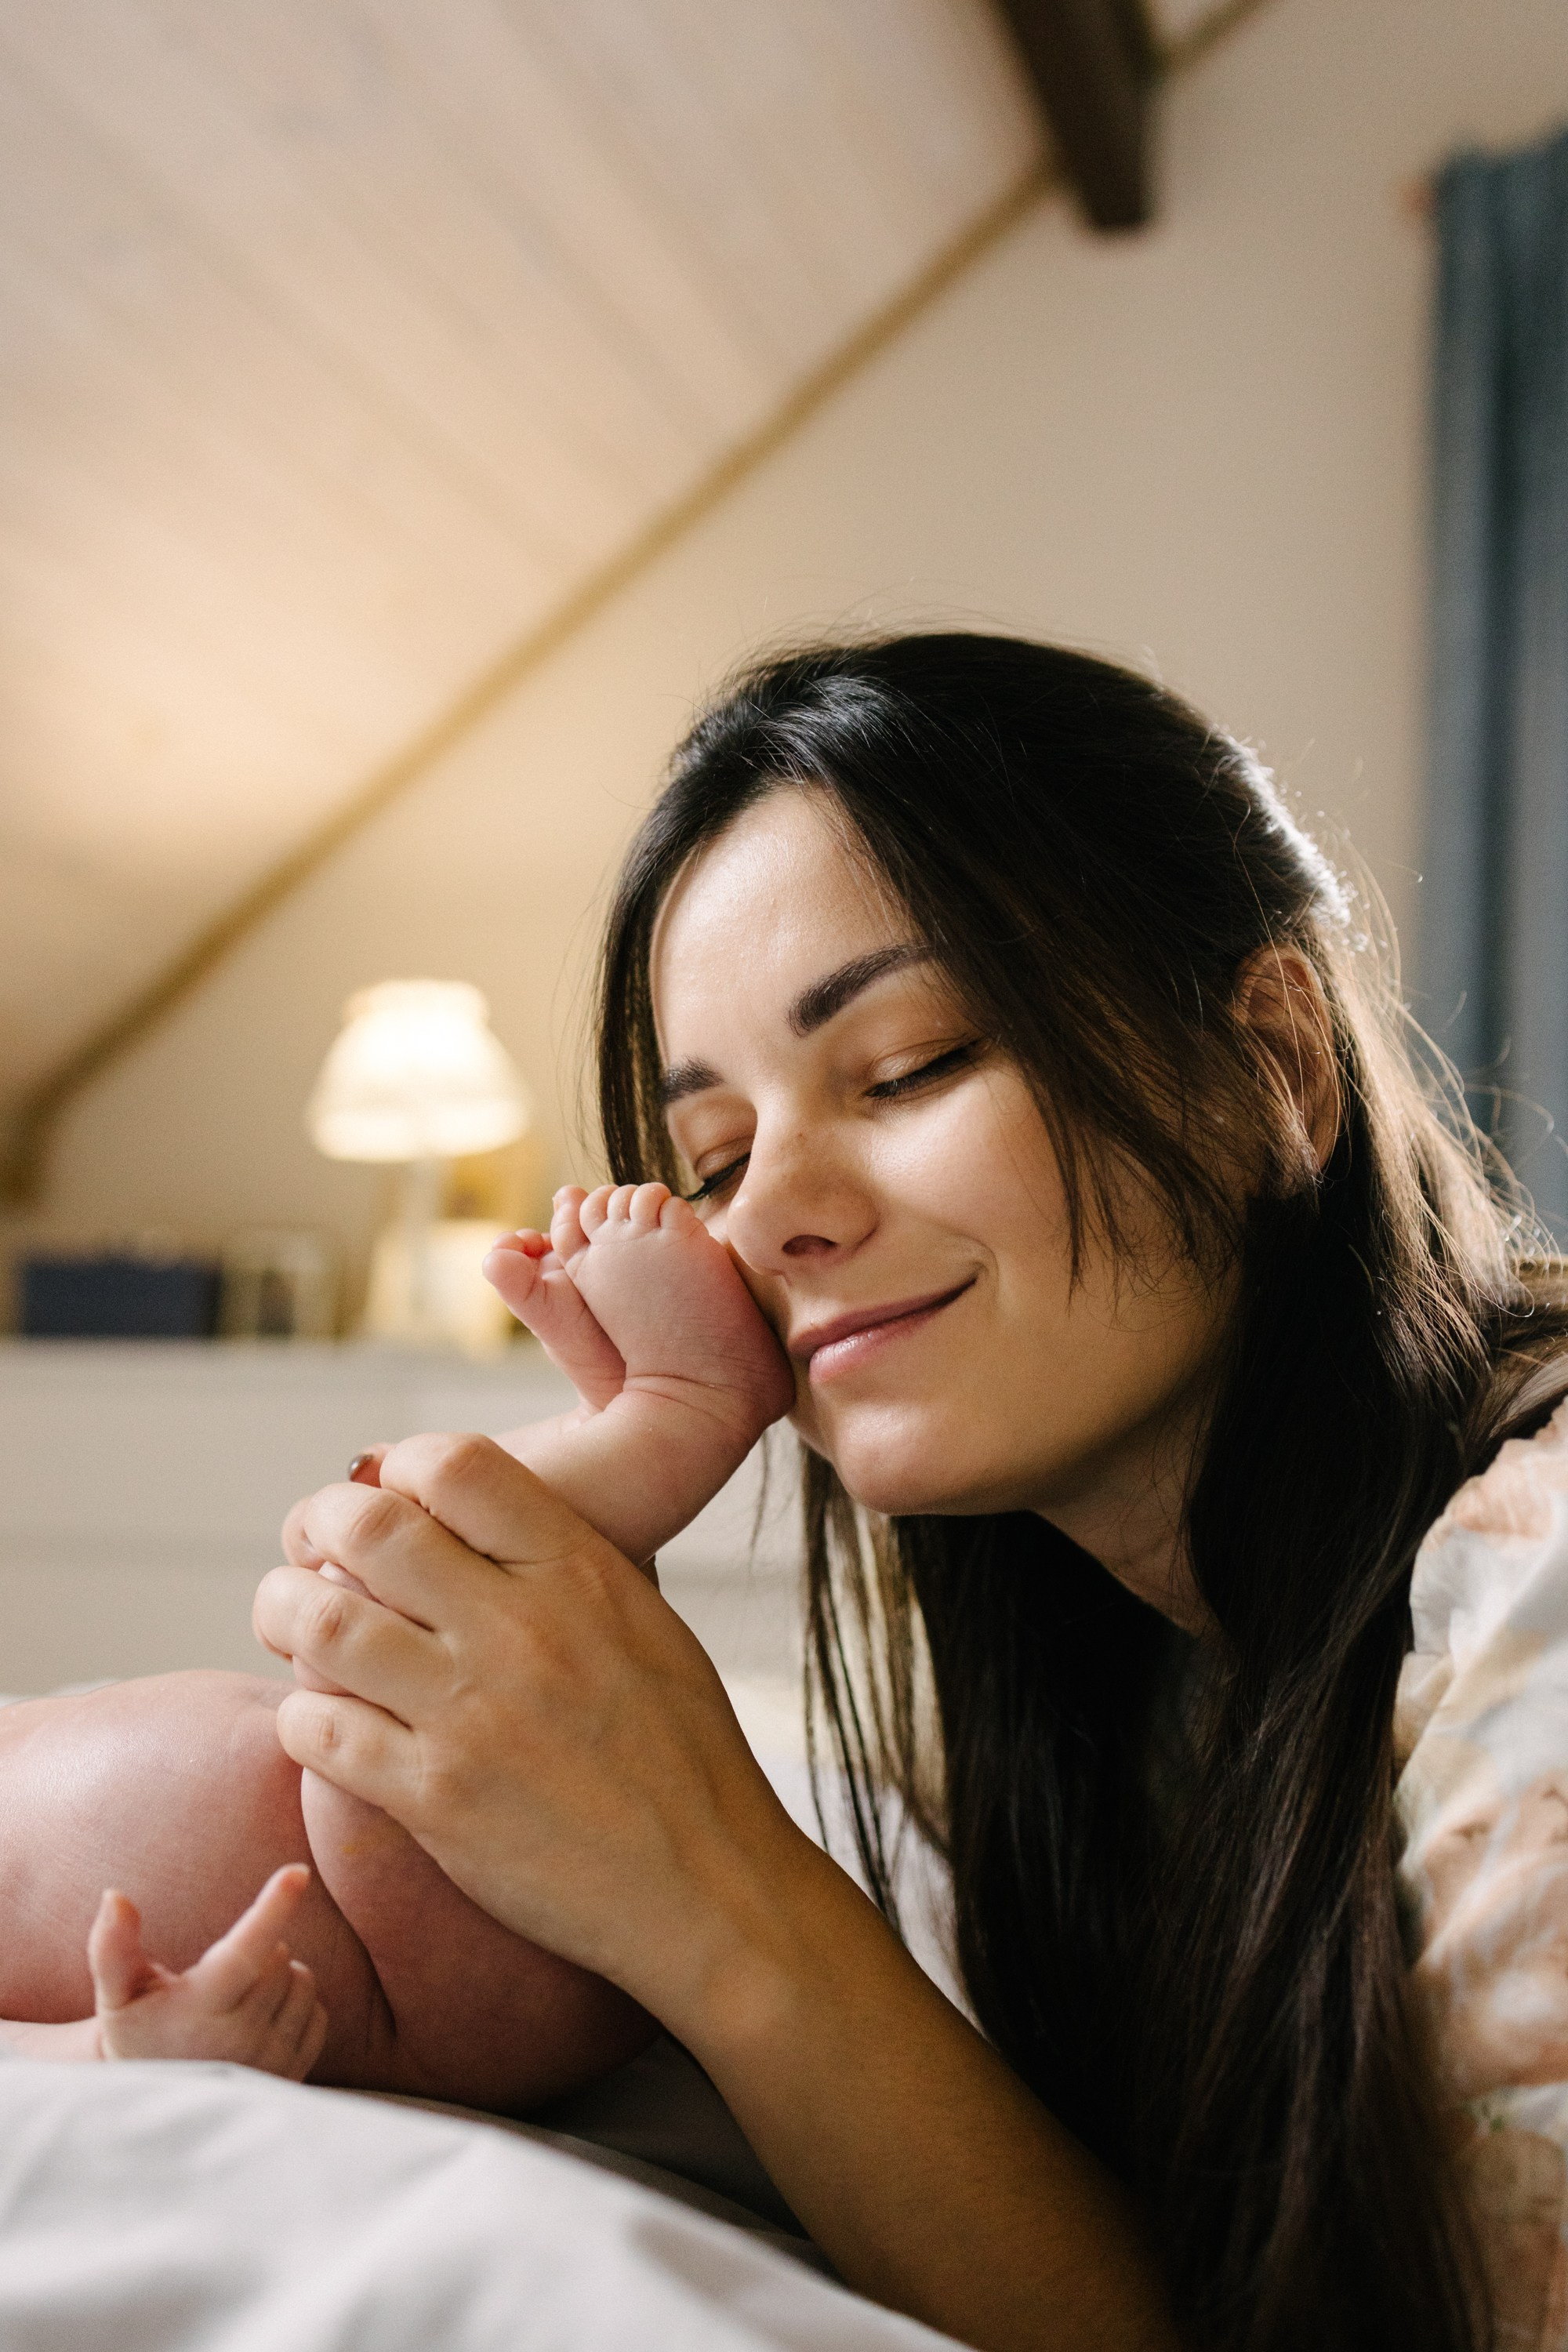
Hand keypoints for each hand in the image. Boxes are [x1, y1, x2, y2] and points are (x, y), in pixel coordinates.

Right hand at [90, 1864, 327, 2078]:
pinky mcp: (293, 2073)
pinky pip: (318, 2014)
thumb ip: (112, 1945)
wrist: (158, 2104)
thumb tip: (114, 1896)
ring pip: (303, 1982)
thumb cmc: (137, 2033)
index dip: (272, 1908)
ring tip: (238, 1997)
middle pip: (279, 1957)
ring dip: (280, 1977)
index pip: (244, 1952)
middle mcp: (240, 2038)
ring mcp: (270, 2060)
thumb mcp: (117, 1993)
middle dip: (257, 1951)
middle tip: (220, 1976)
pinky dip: (297, 2006)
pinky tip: (261, 2020)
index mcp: (198, 2010)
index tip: (297, 1872)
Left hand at [253, 1436, 823, 2028]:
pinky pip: (317, 1729)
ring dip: (284, 1611)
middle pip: (367, 1524)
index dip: (396, 1468)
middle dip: (318, 1525)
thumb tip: (461, 1513)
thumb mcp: (645, 1620)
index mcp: (580, 1571)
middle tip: (311, 1549)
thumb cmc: (683, 1752)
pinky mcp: (435, 1800)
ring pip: (321, 1620)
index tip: (386, 1497)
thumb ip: (557, 1563)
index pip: (452, 1463)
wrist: (709, 1886)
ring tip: (290, 1621)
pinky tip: (324, 1720)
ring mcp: (472, 1715)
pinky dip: (302, 1715)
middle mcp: (520, 1629)